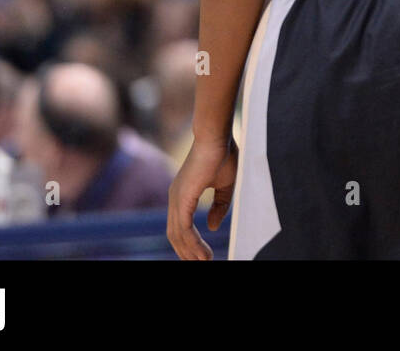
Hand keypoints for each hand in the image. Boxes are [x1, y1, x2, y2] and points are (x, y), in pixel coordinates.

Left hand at [167, 135, 237, 260]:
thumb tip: (211, 226)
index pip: (180, 226)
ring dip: (190, 251)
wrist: (217, 137)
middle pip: (175, 234)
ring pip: (178, 235)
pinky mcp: (182, 198)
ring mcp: (176, 198)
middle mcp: (175, 198)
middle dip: (187, 252)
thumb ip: (219, 206)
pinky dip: (192, 243)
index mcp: (183, 194)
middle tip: (202, 263)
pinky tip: (202, 253)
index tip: (202, 255)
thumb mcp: (225, 185)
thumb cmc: (223, 154)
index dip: (190, 242)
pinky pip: (183, 228)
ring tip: (205, 261)